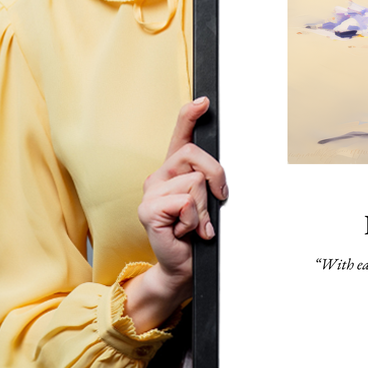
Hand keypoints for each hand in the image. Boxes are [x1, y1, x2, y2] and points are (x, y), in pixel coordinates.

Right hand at [123, 97, 227, 331]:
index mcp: (174, 170)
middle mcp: (159, 176)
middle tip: (217, 201)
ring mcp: (150, 192)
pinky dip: (194, 220)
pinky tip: (185, 231)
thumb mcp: (208, 201)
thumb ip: (209, 181)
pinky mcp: (148, 210)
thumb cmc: (197, 234)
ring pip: (195, 182)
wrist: (183, 266)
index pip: (180, 135)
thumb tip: (219, 174)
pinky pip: (185, 202)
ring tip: (196, 224)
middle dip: (216, 177)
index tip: (204, 101)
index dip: (190, 115)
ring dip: (204, 208)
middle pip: (195, 155)